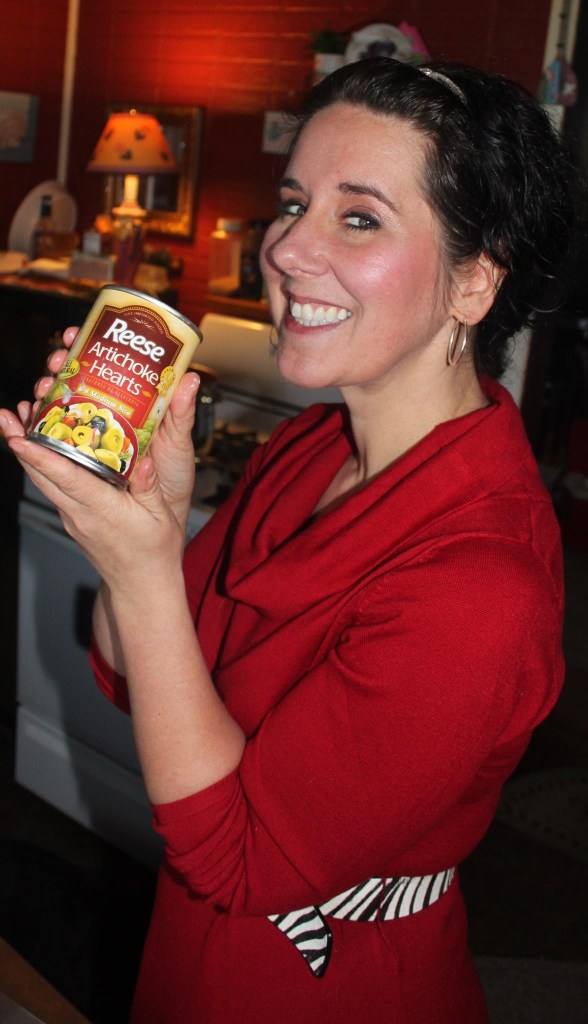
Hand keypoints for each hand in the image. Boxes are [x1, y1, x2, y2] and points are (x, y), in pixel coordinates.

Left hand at [3, 418, 186, 591]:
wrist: (140, 584)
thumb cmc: (152, 552)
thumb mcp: (161, 517)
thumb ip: (149, 487)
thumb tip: (144, 460)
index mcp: (102, 509)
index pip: (66, 479)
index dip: (41, 457)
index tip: (20, 439)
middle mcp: (79, 513)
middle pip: (41, 476)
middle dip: (20, 445)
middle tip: (6, 417)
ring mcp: (72, 517)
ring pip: (42, 481)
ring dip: (26, 453)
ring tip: (14, 424)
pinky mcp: (72, 519)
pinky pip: (51, 488)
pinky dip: (41, 466)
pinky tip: (40, 448)